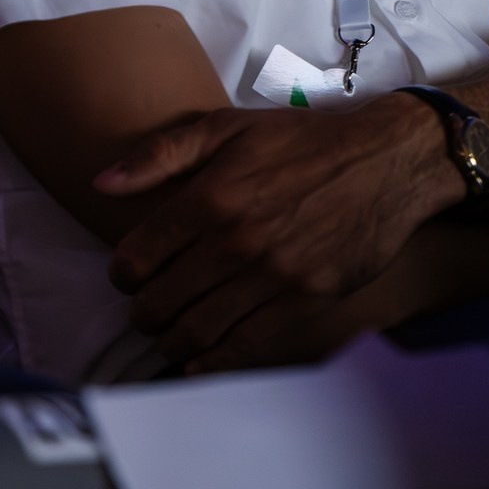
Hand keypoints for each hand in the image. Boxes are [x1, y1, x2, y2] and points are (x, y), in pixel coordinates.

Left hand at [95, 94, 464, 363]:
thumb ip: (163, 153)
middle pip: (159, 301)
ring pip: (195, 330)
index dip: (123, 274)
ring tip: (171, 333)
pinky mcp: (304, 299)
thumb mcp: (232, 127)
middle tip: (147, 309)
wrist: (387, 161)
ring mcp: (271, 274)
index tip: (129, 275)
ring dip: (171, 340)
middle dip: (143, 311)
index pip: (136, 258)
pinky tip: (200, 359)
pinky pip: (244, 344)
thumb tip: (101, 182)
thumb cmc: (306, 142)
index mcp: (211, 196)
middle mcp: (236, 240)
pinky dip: (212, 361)